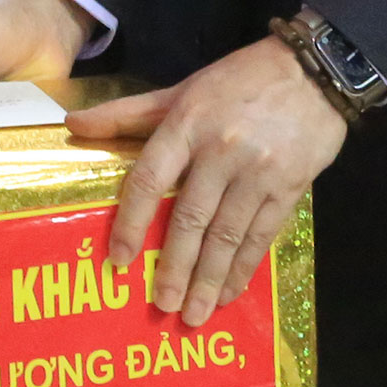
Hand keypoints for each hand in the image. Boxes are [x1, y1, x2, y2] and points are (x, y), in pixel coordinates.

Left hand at [67, 35, 347, 328]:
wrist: (314, 71)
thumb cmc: (240, 80)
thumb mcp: (182, 90)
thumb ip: (128, 113)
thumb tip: (73, 124)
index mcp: (186, 125)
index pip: (149, 179)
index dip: (131, 223)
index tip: (119, 261)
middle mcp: (219, 151)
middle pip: (190, 218)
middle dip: (175, 268)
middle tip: (161, 305)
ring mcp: (257, 172)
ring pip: (226, 235)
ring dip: (208, 280)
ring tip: (193, 315)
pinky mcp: (288, 188)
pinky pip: (261, 236)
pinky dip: (243, 269)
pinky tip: (229, 294)